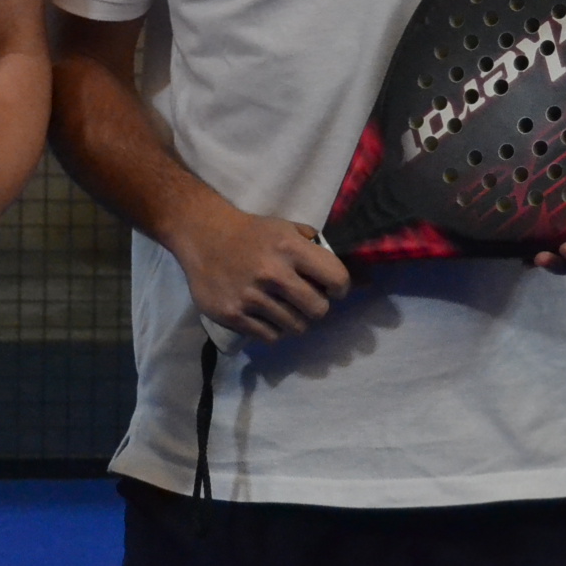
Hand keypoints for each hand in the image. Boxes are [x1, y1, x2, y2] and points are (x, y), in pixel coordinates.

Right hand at [174, 206, 349, 344]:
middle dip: (316, 306)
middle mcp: (272, 273)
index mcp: (289, 248)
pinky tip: (263, 313)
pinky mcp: (233, 314)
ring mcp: (251, 296)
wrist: (202, 235)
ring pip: (296, 327)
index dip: (340, 287)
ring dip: (293, 319)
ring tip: (280, 305)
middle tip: (304, 299)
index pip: (337, 279)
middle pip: (319, 310)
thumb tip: (363, 280)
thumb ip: (318, 251)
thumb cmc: (251, 233)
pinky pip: (270, 337)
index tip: (332, 288)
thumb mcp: (286, 229)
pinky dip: (271, 328)